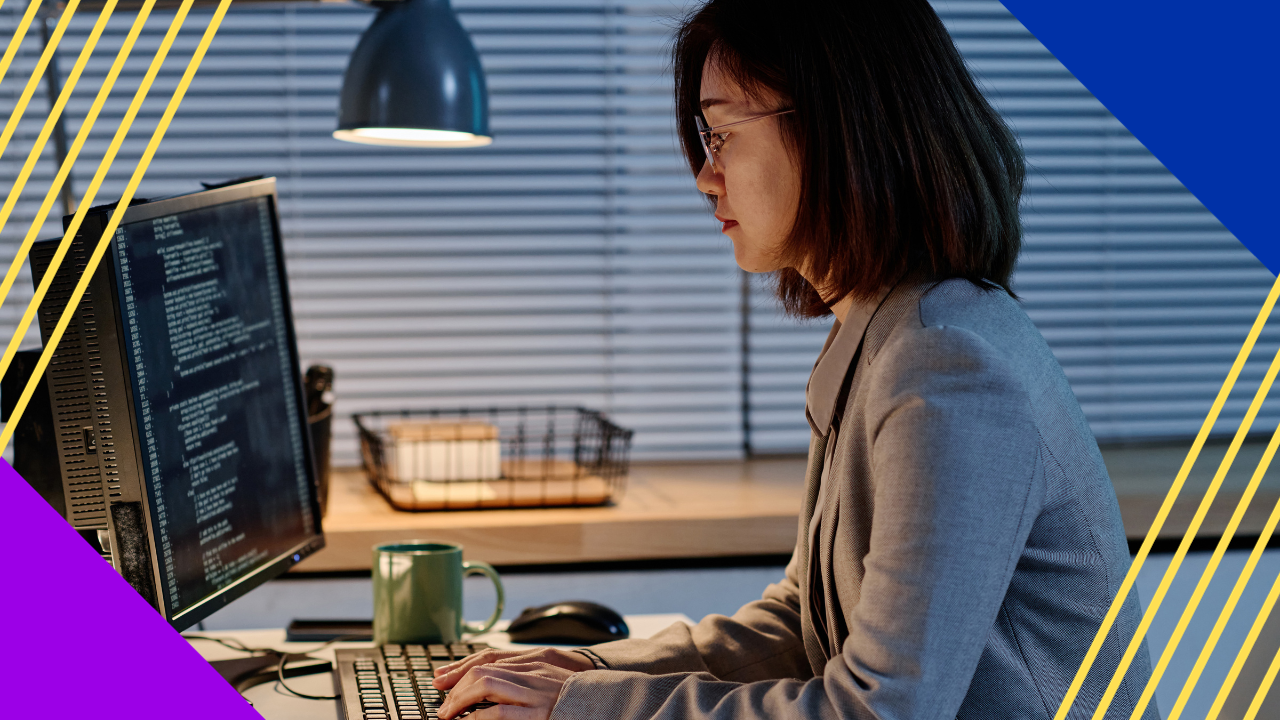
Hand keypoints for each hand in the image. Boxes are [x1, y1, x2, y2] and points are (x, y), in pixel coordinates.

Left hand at [436, 661, 577, 719]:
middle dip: (456, 685)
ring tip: (449, 714)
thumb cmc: (576, 698)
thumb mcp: (549, 682)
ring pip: (487, 684)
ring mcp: (536, 691)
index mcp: (534, 662)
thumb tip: (492, 689)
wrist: (607, 704)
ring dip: (461, 699)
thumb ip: (525, 680)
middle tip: (443, 705)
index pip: (488, 658)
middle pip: (482, 669)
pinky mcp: (539, 713)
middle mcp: (533, 671)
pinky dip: (479, 716)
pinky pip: (500, 712)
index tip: (441, 679)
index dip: (460, 668)